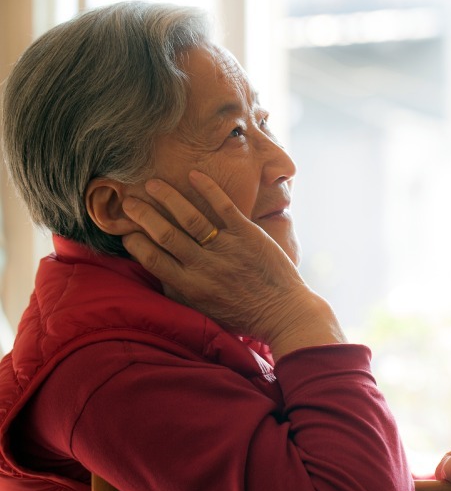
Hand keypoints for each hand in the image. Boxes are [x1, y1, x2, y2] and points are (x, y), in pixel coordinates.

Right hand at [121, 170, 344, 357]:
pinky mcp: (248, 235)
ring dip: (168, 198)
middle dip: (143, 215)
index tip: (126, 230)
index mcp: (190, 287)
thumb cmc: (244, 315)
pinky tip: (193, 175)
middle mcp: (204, 267)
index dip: (135, 241)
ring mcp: (226, 249)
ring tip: (151, 184)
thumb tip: (157, 273)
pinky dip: (208, 189)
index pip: (152, 258)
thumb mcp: (204, 311)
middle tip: (129, 201)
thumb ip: (181, 292)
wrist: (284, 313)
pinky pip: (224, 207)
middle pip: (164, 234)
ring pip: (190, 218)